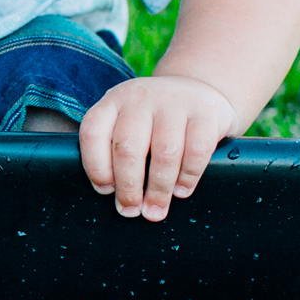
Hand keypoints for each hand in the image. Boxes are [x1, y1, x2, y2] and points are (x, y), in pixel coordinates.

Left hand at [78, 75, 238, 221]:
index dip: (96, 167)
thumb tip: (116, 199)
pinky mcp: (205, 111)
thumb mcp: (129, 121)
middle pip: (128, 149)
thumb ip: (117, 150)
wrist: (197, 90)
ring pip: (164, 153)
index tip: (106, 191)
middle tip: (131, 210)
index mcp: (113, 101)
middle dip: (128, 188)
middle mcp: (141, 97)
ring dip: (158, 189)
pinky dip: (188, 177)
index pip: (93, 133)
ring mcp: (174, 101)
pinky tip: (181, 190)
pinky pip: (197, 151)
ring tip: (155, 210)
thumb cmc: (155, 119)